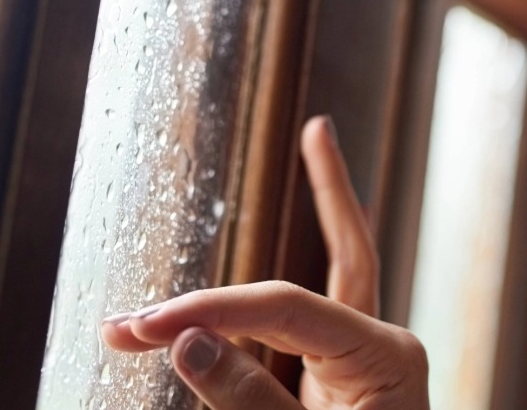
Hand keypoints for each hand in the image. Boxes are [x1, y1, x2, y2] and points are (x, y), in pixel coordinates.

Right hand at [101, 117, 428, 408]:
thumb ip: (247, 401)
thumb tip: (184, 336)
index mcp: (388, 358)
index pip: (286, 306)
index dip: (210, 306)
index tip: (139, 327)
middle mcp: (383, 347)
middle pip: (339, 257)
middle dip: (262, 241)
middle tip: (277, 170)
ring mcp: (365, 363)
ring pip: (338, 272)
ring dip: (303, 226)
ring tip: (323, 142)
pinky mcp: (340, 382)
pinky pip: (317, 318)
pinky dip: (287, 289)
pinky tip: (320, 216)